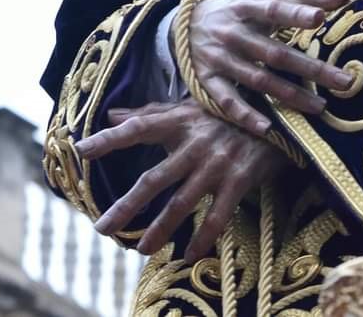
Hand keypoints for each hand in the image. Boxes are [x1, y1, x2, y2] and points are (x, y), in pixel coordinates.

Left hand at [77, 99, 284, 259]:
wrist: (281, 111)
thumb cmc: (228, 110)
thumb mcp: (191, 106)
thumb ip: (151, 113)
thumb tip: (112, 114)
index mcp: (182, 121)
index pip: (140, 127)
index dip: (111, 139)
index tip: (81, 150)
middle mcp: (196, 142)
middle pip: (155, 178)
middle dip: (127, 206)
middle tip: (101, 227)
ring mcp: (218, 162)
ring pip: (182, 203)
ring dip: (160, 229)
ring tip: (142, 250)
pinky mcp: (240, 178)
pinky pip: (217, 216)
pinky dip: (203, 238)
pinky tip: (189, 256)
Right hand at [186, 0, 355, 135]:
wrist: (187, 22)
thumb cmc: (239, 7)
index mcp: (249, 5)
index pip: (275, 8)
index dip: (297, 13)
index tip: (320, 18)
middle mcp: (234, 33)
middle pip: (276, 54)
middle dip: (311, 69)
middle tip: (346, 81)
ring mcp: (220, 59)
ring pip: (259, 80)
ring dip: (290, 96)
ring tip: (320, 106)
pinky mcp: (208, 82)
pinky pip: (227, 102)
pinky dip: (246, 116)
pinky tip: (268, 128)